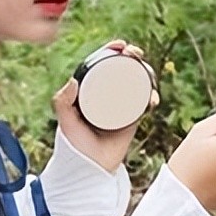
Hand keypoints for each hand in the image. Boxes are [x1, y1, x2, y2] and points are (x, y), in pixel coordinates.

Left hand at [52, 40, 158, 172]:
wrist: (91, 169)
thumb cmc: (74, 145)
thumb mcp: (66, 120)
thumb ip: (63, 102)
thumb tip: (73, 81)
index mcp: (90, 90)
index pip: (102, 64)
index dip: (112, 50)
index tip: (120, 45)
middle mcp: (106, 94)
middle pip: (123, 69)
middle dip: (134, 56)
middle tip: (135, 54)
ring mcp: (121, 105)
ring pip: (138, 82)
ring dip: (147, 71)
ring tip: (146, 71)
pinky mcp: (133, 118)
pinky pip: (146, 102)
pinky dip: (152, 96)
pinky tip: (153, 97)